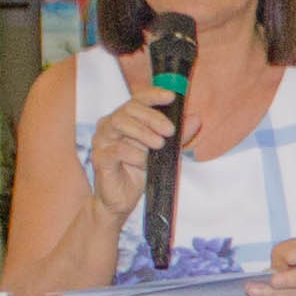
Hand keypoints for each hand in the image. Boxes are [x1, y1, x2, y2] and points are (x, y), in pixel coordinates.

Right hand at [86, 90, 174, 215]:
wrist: (121, 200)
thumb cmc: (137, 172)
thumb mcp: (163, 152)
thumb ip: (178, 136)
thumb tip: (196, 119)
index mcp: (124, 119)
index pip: (137, 99)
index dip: (154, 95)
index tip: (171, 97)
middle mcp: (110, 125)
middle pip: (129, 109)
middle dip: (152, 117)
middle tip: (169, 130)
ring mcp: (102, 141)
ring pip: (119, 123)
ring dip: (143, 132)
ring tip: (159, 145)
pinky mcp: (100, 158)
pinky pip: (116, 150)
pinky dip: (134, 154)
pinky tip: (144, 162)